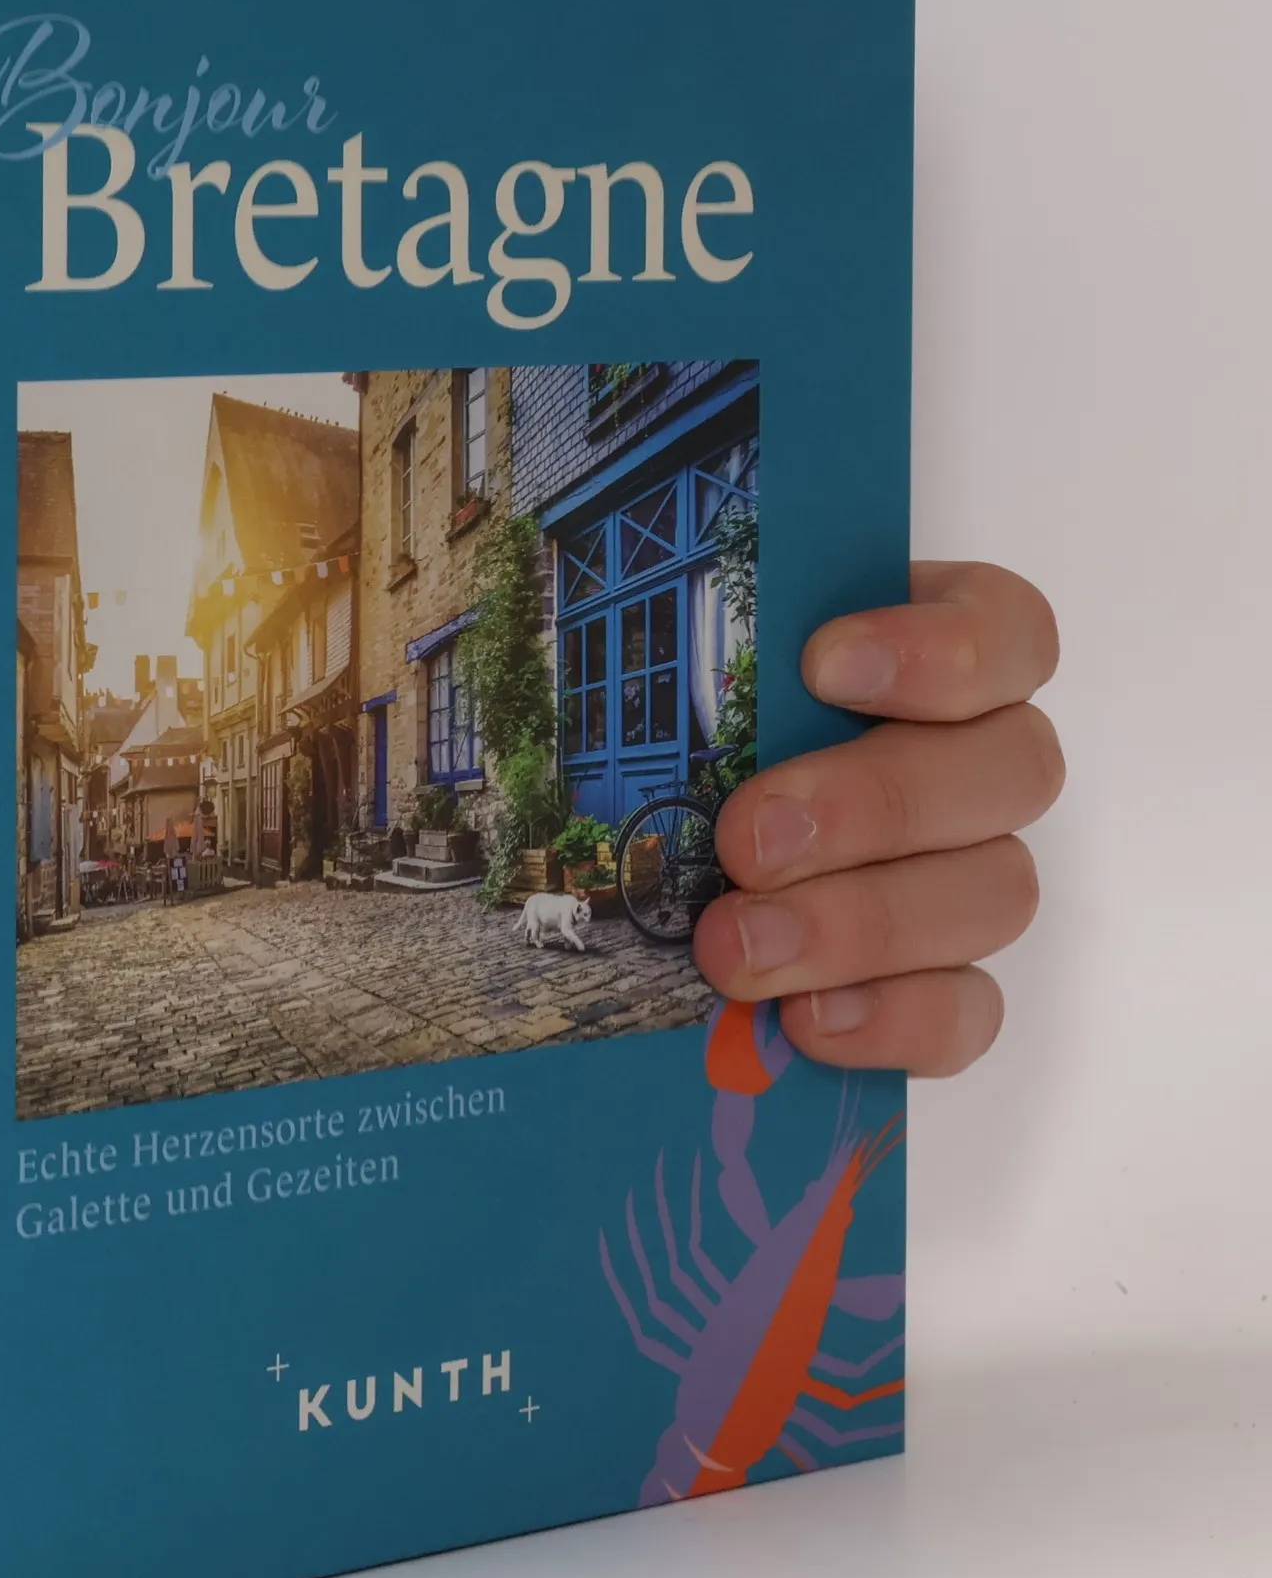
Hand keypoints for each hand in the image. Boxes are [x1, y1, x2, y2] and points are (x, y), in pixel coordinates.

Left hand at [693, 562, 1062, 1075]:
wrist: (648, 886)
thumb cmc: (666, 743)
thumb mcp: (665, 662)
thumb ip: (666, 624)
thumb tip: (565, 558)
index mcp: (928, 660)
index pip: (1007, 631)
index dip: (946, 646)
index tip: (823, 665)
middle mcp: (971, 763)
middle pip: (1012, 769)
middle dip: (871, 805)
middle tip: (746, 839)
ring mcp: (969, 875)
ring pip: (997, 891)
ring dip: (864, 924)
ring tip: (739, 947)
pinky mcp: (944, 981)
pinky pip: (969, 1008)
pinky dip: (896, 1018)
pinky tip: (804, 1018)